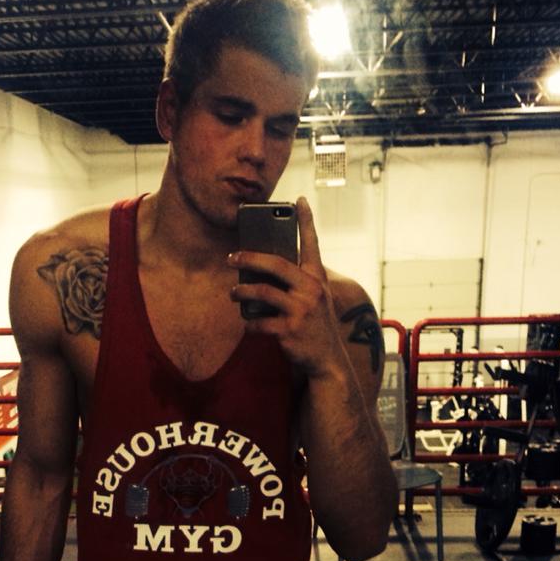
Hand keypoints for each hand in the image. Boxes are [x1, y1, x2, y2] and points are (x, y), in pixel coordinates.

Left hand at [229, 196, 343, 378]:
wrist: (327, 360)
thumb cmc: (315, 326)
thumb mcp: (315, 300)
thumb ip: (297, 283)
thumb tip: (260, 270)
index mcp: (317, 279)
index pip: (312, 244)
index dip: (306, 221)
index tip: (299, 200)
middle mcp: (311, 290)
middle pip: (275, 264)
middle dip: (249, 258)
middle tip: (231, 257)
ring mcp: (301, 310)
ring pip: (262, 292)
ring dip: (241, 291)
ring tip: (233, 292)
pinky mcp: (289, 330)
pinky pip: (259, 322)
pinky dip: (250, 323)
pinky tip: (247, 323)